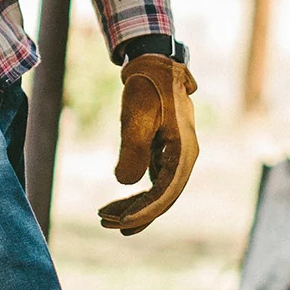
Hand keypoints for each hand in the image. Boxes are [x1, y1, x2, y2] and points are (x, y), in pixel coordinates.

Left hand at [99, 54, 198, 235]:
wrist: (154, 65)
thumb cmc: (147, 88)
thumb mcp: (137, 116)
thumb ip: (132, 151)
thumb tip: (125, 183)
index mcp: (184, 151)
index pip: (165, 191)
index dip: (143, 211)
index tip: (119, 222)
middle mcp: (184, 157)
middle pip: (163, 197)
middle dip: (136, 214)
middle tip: (105, 223)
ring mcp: (176, 156)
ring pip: (158, 192)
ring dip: (134, 206)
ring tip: (105, 217)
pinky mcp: (165, 153)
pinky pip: (153, 181)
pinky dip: (136, 193)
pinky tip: (119, 201)